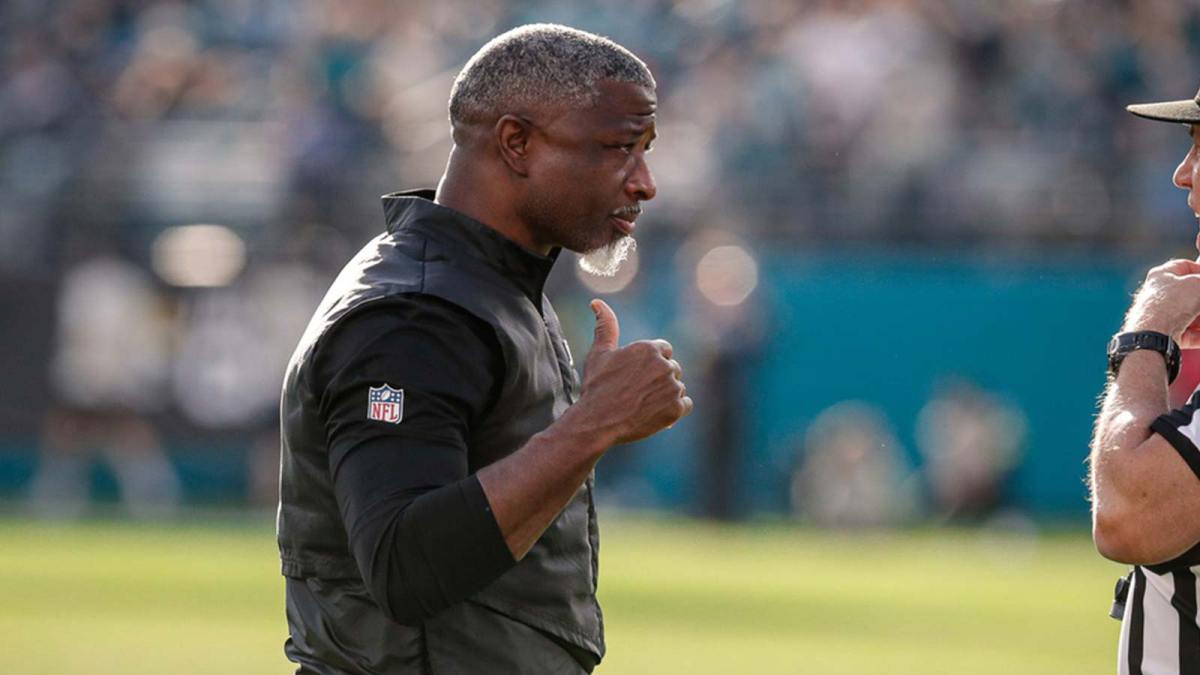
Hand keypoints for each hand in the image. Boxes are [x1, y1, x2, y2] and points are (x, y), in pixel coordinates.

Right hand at [569, 299, 692, 444]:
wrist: (598, 421)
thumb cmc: (597, 386)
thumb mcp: (600, 353)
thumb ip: (605, 326)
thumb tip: (597, 303)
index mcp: (649, 348)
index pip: (664, 350)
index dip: (651, 363)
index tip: (638, 375)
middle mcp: (665, 365)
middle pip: (672, 369)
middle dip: (659, 379)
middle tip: (637, 392)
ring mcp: (672, 387)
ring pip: (678, 387)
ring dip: (666, 395)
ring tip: (644, 404)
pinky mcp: (676, 408)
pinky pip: (685, 405)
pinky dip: (674, 409)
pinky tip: (656, 412)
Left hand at [1124, 259, 1199, 346]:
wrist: (1153, 334)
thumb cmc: (1172, 303)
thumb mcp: (1198, 284)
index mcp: (1161, 276)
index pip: (1183, 266)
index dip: (1199, 269)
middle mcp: (1158, 295)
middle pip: (1189, 294)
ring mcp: (1161, 316)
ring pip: (1190, 315)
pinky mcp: (1165, 334)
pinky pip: (1189, 333)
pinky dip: (1199, 334)